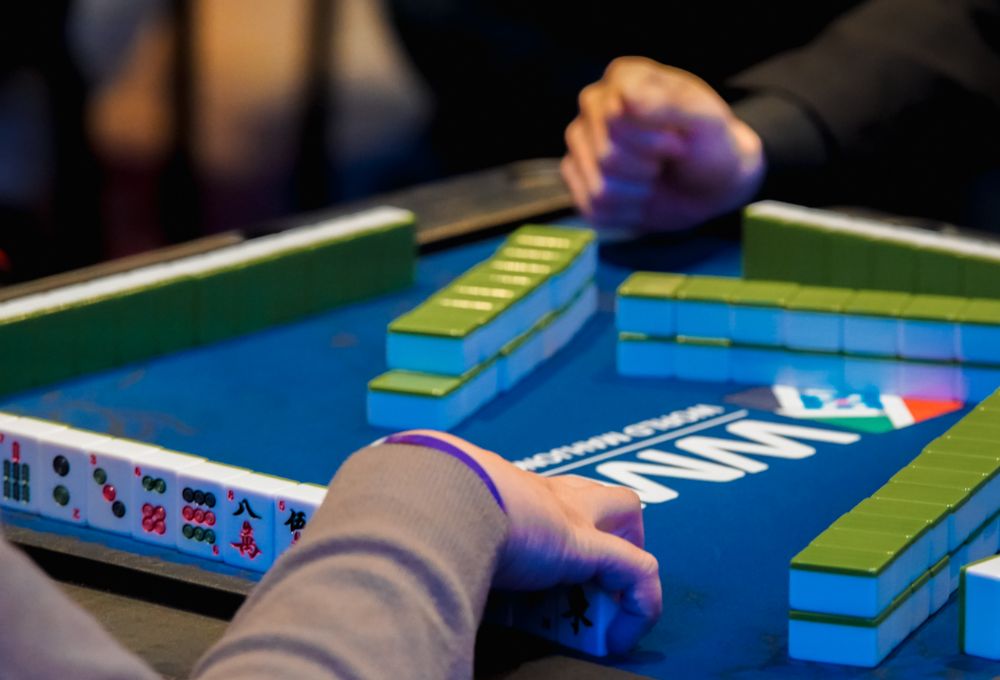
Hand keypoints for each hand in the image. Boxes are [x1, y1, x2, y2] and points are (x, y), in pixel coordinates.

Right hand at [401, 430, 661, 654]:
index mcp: (503, 488)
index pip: (542, 498)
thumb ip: (407, 531)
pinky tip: (618, 635)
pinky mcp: (583, 543)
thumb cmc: (415, 501)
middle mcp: (541, 496)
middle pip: (596, 493)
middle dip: (604, 528)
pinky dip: (639, 605)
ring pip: (626, 512)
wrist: (430, 490)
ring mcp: (567, 515)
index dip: (552, 525)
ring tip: (605, 600)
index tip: (532, 562)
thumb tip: (351, 553)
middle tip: (584, 577)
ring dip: (626, 554)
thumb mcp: (416, 517)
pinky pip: (638, 572)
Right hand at [561, 56, 765, 232]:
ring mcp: (583, 146)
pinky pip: (593, 210)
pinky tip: (640, 198)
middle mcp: (594, 108)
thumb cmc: (710, 144)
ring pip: (599, 188)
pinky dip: (626, 213)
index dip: (649, 138)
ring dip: (638, 192)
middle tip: (667, 161)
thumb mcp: (705, 119)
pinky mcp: (580, 182)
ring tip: (653, 178)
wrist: (713, 185)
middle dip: (646, 167)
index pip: (613, 117)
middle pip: (606, 155)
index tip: (677, 139)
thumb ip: (669, 104)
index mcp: (622, 79)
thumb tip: (627, 99)